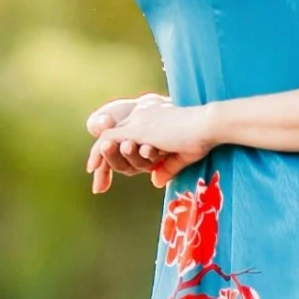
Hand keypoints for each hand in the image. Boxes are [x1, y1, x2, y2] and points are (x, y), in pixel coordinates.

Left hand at [86, 96, 217, 188]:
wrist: (206, 126)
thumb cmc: (201, 138)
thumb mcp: (182, 155)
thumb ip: (168, 167)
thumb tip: (156, 180)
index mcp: (152, 119)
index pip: (127, 135)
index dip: (118, 154)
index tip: (113, 172)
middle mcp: (141, 116)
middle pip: (112, 136)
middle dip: (102, 159)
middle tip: (98, 181)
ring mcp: (137, 122)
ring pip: (108, 140)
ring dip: (100, 159)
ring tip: (93, 174)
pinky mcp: (136, 130)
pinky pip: (108, 140)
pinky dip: (99, 155)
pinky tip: (93, 169)